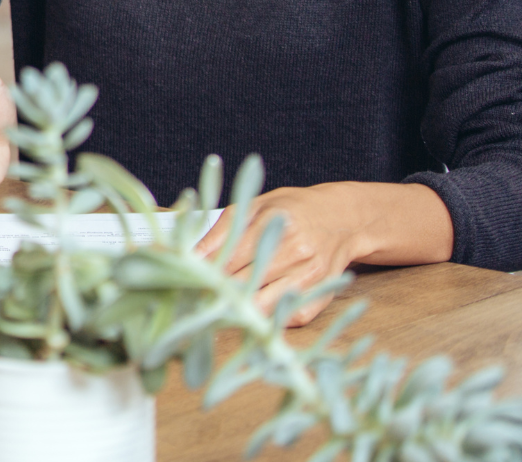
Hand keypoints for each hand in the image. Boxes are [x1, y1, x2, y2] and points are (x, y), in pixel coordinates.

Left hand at [194, 181, 453, 327]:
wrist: (345, 217)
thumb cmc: (291, 209)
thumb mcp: (254, 206)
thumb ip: (222, 230)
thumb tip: (187, 254)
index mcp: (274, 223)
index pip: (229, 258)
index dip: (202, 274)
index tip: (179, 282)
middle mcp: (296, 251)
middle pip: (244, 284)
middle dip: (214, 294)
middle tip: (190, 300)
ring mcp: (312, 275)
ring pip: (264, 305)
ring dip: (238, 311)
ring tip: (215, 309)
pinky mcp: (323, 294)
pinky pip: (290, 316)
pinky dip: (268, 318)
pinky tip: (250, 313)